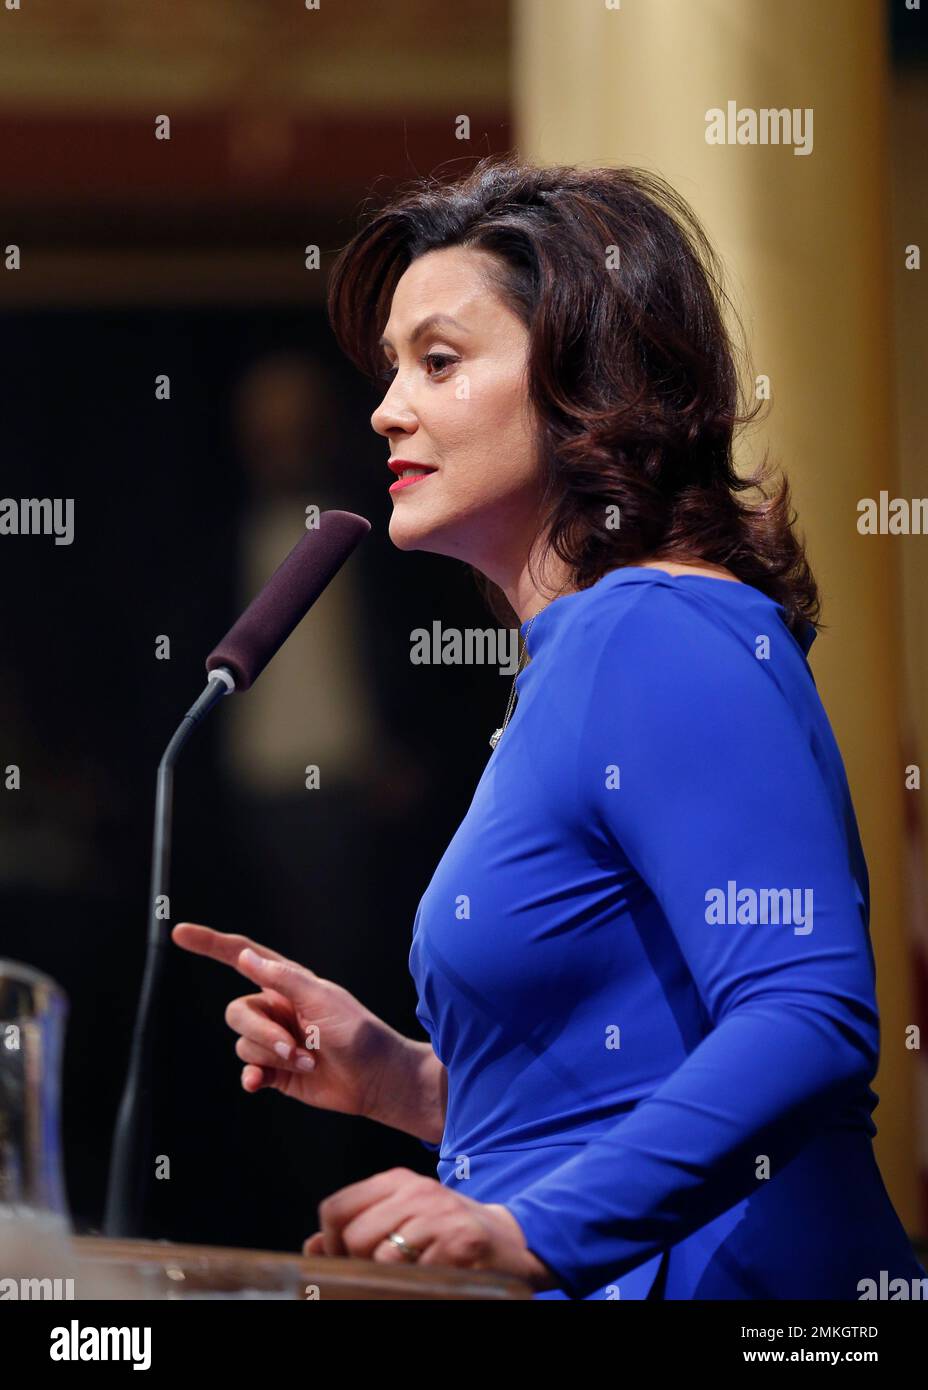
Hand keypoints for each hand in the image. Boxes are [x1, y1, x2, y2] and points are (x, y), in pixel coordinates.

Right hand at [171, 921, 404, 1119]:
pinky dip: (251, 1075)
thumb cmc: (358, 1033)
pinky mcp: (275, 1070)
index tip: (181, 933)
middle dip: (261, 1032)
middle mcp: (277, 1008)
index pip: (242, 957)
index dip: (211, 944)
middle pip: (238, 1011)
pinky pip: (246, 1069)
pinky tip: (259, 1082)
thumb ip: (282, 979)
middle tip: (294, 1047)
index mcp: (288, 983)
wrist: (376, 1078)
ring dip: (271, 1056)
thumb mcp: (322, 999)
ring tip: (307, 1061)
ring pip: (243, 1043)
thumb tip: (245, 956)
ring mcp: (274, 1040)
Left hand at [301, 1167, 558, 1291]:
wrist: (509, 1241)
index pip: (337, 1207)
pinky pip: (415, 1272)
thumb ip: (358, 1227)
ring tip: (404, 1276)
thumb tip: (310, 1245)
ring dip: (386, 1278)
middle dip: (357, 1264)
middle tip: (376, 1275)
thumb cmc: (447, 1231)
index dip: (329, 1242)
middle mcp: (416, 1190)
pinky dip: (415, 1283)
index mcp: (397, 1181)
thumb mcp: (401, 1218)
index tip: (341, 1261)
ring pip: (381, 1256)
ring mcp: (438, 1213)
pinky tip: (429, 1277)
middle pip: (355, 1235)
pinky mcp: (459, 1239)